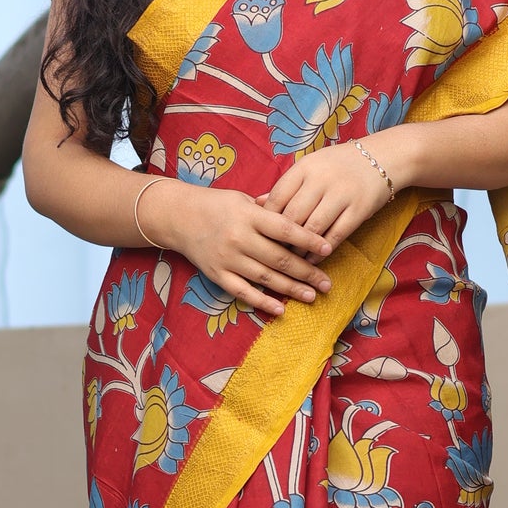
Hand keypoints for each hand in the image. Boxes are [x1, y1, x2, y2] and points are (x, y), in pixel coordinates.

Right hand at [149, 179, 333, 319]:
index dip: (309, 239)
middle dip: (307, 272)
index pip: (285, 229)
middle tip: (327, 283)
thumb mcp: (244, 199)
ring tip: (312, 296)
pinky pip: (242, 292)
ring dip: (291, 289)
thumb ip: (271, 209)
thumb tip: (302, 215)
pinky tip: (280, 309)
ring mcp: (227, 258)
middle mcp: (239, 238)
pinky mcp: (217, 274)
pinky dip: (262, 302)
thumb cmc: (217, 205)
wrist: (178, 217)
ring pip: (266, 278)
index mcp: (249, 216)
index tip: (329, 248)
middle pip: (280, 259)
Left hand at [258, 136, 408, 246]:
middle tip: (273, 253)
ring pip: (312, 229)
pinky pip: (336, 236)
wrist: (383, 158)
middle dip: (281, 238)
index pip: (278, 197)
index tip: (261, 234)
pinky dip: (321, 252)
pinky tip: (313, 259)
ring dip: (300, 248)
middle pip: (293, 216)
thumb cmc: (339, 164)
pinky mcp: (359, 210)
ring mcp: (342, 195)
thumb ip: (286, 185)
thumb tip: (257, 204)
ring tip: (292, 259)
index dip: (267, 219)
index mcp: (305, 167)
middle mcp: (322, 179)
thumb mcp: (311, 166)